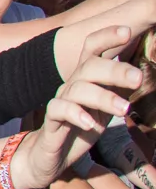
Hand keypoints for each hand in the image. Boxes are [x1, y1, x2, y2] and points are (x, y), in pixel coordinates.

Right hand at [14, 26, 140, 188]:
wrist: (48, 157)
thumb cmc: (80, 129)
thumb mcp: (105, 107)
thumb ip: (118, 89)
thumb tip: (139, 72)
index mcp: (87, 79)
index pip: (92, 49)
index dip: (106, 36)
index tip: (126, 31)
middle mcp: (72, 86)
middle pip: (89, 66)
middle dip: (114, 70)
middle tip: (138, 78)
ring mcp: (61, 102)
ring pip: (78, 89)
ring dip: (103, 97)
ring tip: (124, 109)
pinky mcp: (51, 122)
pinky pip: (60, 111)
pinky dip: (77, 115)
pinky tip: (91, 124)